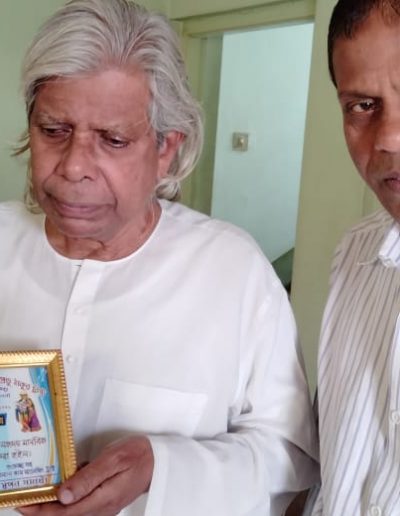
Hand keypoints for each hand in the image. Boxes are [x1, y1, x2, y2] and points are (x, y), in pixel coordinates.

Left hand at [18, 435, 153, 515]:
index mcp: (102, 499)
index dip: (41, 510)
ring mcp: (104, 506)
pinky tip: (63, 486)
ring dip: (54, 505)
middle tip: (25, 499)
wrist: (160, 459)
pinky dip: (67, 498)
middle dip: (43, 509)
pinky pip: (81, 505)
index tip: (25, 503)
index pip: (64, 511)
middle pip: (65, 515)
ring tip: (39, 492)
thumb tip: (64, 495)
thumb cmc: (138, 454)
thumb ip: (89, 477)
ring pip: (72, 512)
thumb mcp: (113, 459)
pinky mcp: (105, 500)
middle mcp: (101, 508)